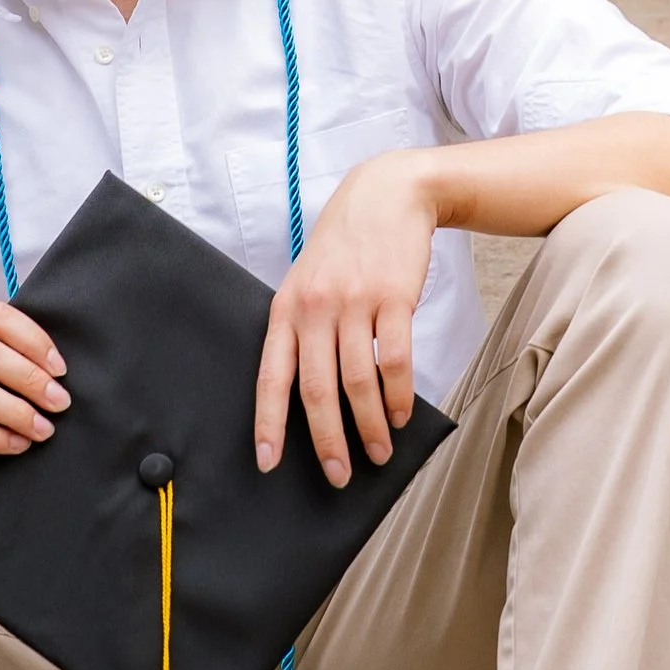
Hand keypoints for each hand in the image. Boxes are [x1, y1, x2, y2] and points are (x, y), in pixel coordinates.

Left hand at [254, 151, 434, 488]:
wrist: (386, 195)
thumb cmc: (344, 246)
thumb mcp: (307, 280)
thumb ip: (303, 328)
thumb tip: (308, 393)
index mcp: (286, 308)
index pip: (271, 375)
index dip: (268, 423)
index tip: (268, 463)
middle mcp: (315, 307)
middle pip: (317, 389)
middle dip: (327, 440)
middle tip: (338, 474)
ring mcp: (354, 301)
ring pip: (358, 381)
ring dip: (370, 425)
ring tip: (378, 451)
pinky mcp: (393, 297)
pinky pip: (395, 360)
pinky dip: (398, 395)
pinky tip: (401, 413)